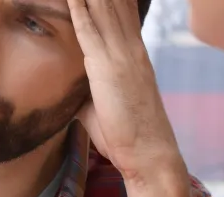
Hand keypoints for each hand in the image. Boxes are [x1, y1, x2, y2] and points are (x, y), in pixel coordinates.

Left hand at [69, 0, 185, 178]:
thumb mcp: (101, 106)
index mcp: (132, 52)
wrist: (150, 154)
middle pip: (112, 0)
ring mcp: (121, 54)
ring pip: (101, 6)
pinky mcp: (108, 67)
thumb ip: (87, 90)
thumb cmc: (126, 135)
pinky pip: (89, 28)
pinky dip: (79, 7)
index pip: (119, 8)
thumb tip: (73, 91)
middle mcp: (129, 46)